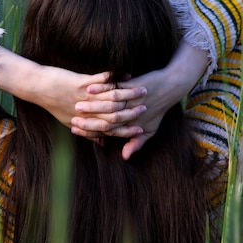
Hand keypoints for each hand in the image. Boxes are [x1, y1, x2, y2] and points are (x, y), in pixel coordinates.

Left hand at [0, 46, 147, 135]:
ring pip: (111, 98)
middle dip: (133, 112)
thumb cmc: (54, 104)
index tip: (141, 128)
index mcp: (85, 121)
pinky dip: (115, 78)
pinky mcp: (81, 83)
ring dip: (128, 94)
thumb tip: (101, 143)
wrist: (37, 87)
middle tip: (148, 109)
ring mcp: (84, 98)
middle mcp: (86, 112)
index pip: (110, 128)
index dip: (126, 129)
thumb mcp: (69, 121)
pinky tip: (127, 74)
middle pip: (114, 115)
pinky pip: (101, 81)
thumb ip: (88, 132)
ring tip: (143, 89)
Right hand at [71, 41, 209, 159]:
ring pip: (108, 104)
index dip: (91, 132)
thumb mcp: (150, 129)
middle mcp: (131, 114)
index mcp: (132, 125)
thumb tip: (124, 157)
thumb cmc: (158, 110)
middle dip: (87, 120)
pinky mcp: (133, 85)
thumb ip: (136, 143)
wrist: (171, 87)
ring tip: (77, 103)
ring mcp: (132, 99)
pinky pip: (114, 87)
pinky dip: (101, 87)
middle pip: (105, 119)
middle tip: (71, 118)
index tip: (74, 130)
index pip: (108, 131)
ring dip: (91, 104)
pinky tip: (89, 88)